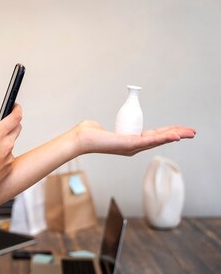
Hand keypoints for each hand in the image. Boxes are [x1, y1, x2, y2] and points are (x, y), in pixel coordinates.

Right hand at [0, 104, 22, 195]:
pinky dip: (1, 156)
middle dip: (13, 124)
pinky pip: (7, 157)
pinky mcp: (9, 168)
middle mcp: (6, 146)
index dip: (17, 109)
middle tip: (5, 124)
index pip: (14, 118)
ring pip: (10, 144)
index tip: (16, 106)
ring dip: (3, 143)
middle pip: (17, 129)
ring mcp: (9, 158)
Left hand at [74, 120, 195, 156]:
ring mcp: (133, 146)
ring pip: (159, 139)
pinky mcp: (129, 144)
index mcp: (131, 142)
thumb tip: (101, 127)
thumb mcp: (103, 129)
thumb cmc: (89, 133)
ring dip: (175, 136)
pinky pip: (150, 140)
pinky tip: (175, 136)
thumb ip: (105, 128)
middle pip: (161, 138)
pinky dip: (164, 138)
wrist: (81, 138)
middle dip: (178, 134)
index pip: (154, 136)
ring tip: (189, 133)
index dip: (168, 132)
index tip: (180, 129)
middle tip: (192, 132)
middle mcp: (134, 147)